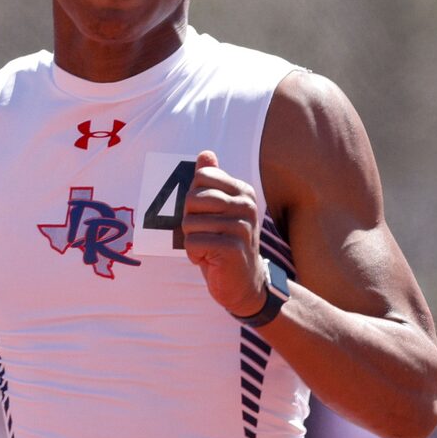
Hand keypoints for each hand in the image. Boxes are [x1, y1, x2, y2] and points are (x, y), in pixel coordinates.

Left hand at [180, 149, 272, 318]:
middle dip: (190, 220)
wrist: (245, 284)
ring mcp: (241, 226)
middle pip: (192, 198)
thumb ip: (212, 181)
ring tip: (209, 249)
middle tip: (206, 235)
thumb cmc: (226, 244)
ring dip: (192, 240)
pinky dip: (194, 254)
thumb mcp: (218, 210)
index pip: (201, 177)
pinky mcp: (232, 247)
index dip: (194, 199)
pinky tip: (210, 260)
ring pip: (190, 222)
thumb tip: (205, 153)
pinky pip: (192, 242)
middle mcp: (246, 205)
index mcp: (243, 191)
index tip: (207, 215)